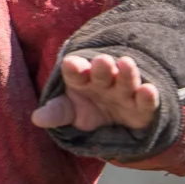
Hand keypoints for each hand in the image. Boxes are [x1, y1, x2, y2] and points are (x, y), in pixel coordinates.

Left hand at [31, 53, 159, 131]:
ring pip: (126, 80)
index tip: (71, 65)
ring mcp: (125, 92)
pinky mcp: (143, 107)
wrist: (117, 122)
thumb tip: (36, 118)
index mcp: (83, 79)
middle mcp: (105, 82)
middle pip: (102, 73)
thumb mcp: (71, 112)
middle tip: (101, 61)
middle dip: (101, 67)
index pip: (76, 72)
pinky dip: (148, 95)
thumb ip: (56, 113)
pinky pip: (146, 101)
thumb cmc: (89, 110)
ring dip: (126, 72)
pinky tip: (148, 89)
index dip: (74, 68)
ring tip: (126, 63)